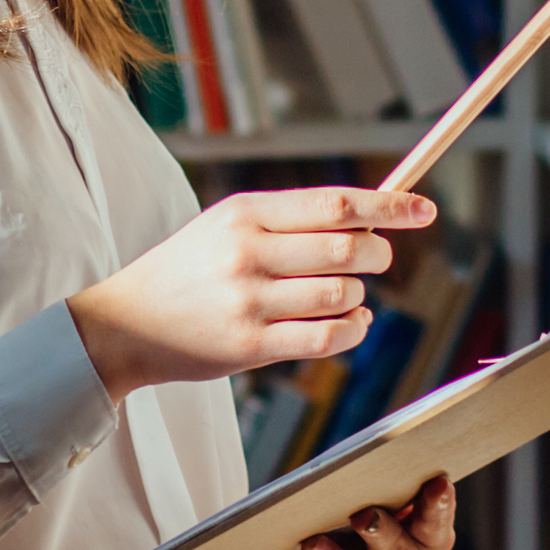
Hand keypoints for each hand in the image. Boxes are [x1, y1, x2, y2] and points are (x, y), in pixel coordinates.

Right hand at [67, 188, 432, 402]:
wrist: (126, 323)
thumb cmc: (190, 270)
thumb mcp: (226, 226)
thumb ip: (290, 220)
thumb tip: (369, 218)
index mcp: (245, 213)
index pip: (335, 204)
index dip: (388, 206)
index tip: (423, 209)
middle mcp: (247, 252)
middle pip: (348, 248)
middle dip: (381, 254)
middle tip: (380, 257)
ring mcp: (248, 301)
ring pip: (342, 296)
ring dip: (360, 297)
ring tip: (350, 297)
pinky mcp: (248, 345)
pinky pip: (325, 338)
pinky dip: (353, 330)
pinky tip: (352, 323)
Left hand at [267, 475, 456, 549]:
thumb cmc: (349, 534)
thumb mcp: (366, 514)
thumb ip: (377, 499)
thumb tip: (363, 473)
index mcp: (429, 545)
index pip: (437, 525)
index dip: (439, 506)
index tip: (438, 483)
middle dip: (380, 534)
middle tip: (359, 516)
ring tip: (311, 544)